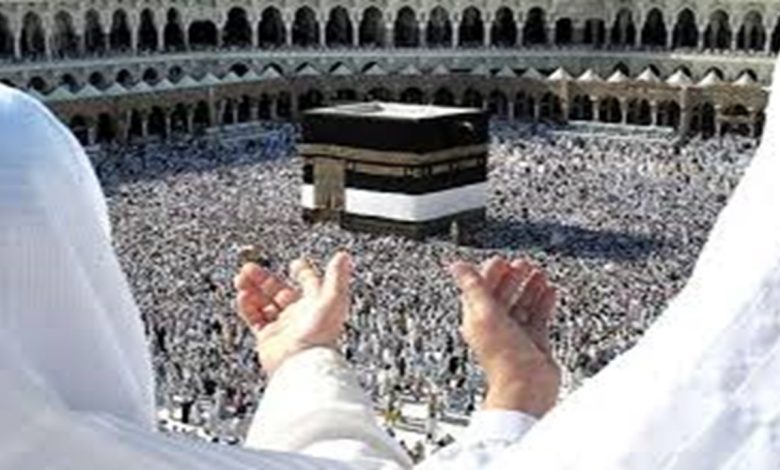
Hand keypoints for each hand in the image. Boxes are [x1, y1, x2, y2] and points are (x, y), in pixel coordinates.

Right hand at [234, 252, 351, 374]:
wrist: (303, 364)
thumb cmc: (321, 334)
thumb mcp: (333, 299)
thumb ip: (337, 276)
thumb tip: (343, 255)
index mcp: (315, 304)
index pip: (308, 284)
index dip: (303, 272)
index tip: (295, 264)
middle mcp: (299, 315)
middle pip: (278, 291)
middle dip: (263, 278)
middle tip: (248, 268)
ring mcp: (282, 326)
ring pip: (263, 303)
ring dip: (251, 289)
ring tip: (240, 279)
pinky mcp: (268, 338)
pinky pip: (254, 319)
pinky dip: (247, 307)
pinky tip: (242, 296)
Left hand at [449, 256, 559, 416]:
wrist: (526, 386)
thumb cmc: (503, 356)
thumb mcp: (484, 313)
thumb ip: (473, 287)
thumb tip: (456, 266)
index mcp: (477, 319)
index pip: (482, 290)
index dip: (491, 274)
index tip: (502, 260)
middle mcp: (495, 327)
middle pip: (503, 295)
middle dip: (513, 278)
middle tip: (524, 264)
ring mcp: (515, 335)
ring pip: (522, 304)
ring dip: (530, 287)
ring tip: (539, 273)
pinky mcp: (534, 342)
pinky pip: (538, 317)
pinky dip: (544, 302)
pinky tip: (549, 291)